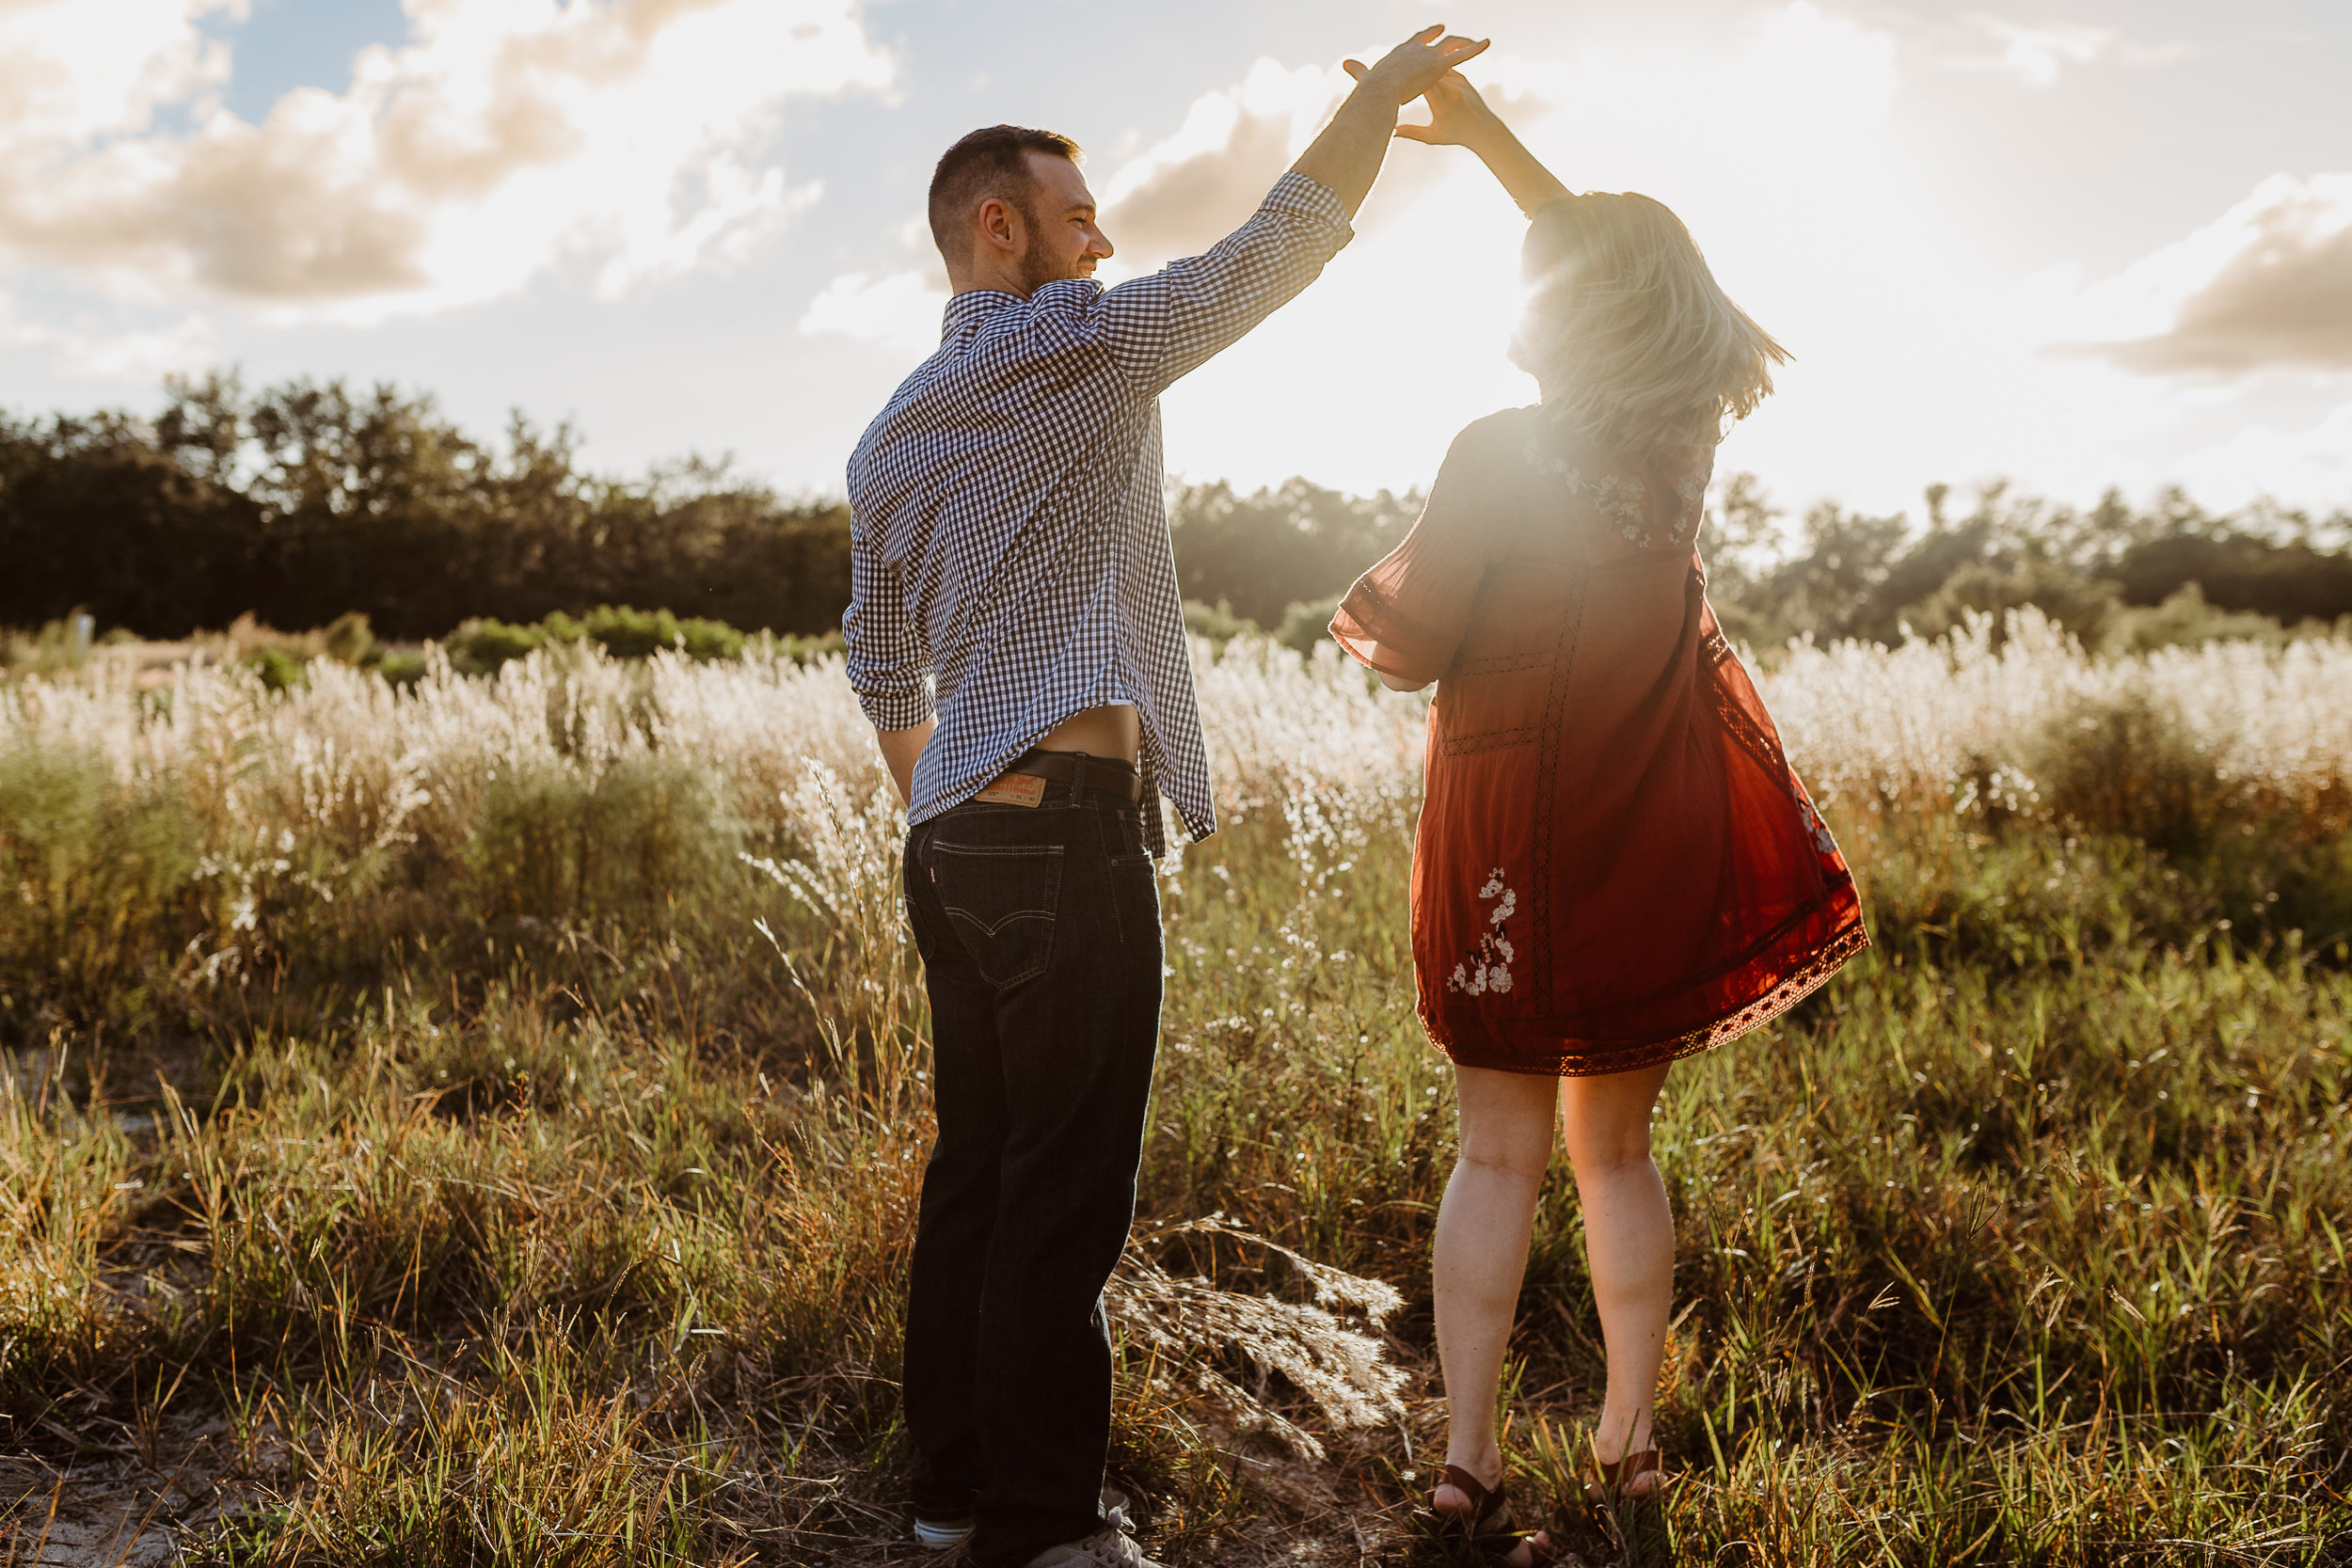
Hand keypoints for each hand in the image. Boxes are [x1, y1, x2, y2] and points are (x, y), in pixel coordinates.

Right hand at [1341, 24, 1490, 107]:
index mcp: (1399, 54)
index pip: (1412, 44)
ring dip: (1461, 42)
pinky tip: (1487, 43)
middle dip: (1438, 35)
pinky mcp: (1439, 65)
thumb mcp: (1366, 79)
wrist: (1379, 94)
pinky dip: (1475, 49)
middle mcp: (1415, 50)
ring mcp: (1428, 56)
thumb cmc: (1371, 92)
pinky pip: (1461, 55)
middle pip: (1430, 39)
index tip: (1425, 35)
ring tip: (1472, 41)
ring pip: (1450, 45)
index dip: (1419, 39)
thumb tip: (1344, 65)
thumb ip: (1360, 72)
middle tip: (1444, 31)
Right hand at [1390, 70, 1499, 148]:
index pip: (1422, 86)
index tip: (1393, 80)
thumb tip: (1391, 130)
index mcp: (1443, 105)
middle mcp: (1451, 91)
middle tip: (1397, 67)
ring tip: (1408, 64)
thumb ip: (1412, 133)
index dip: (1408, 81)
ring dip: (1423, 66)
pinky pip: (1445, 67)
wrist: (1483, 128)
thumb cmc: (1456, 135)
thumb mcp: (1432, 137)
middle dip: (1413, 70)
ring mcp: (1458, 82)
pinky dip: (1433, 67)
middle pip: (1428, 73)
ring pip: (1437, 67)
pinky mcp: (1462, 78)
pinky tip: (1422, 65)